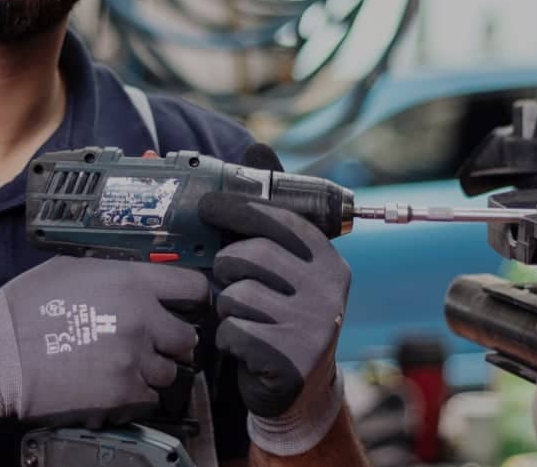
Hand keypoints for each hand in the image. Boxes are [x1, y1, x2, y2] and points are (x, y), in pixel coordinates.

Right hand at [0, 255, 209, 439]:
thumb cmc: (26, 307)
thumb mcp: (74, 269)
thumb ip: (117, 275)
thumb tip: (141, 283)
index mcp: (132, 281)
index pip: (193, 288)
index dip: (194, 300)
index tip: (188, 309)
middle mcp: (142, 318)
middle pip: (187, 337)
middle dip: (171, 342)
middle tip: (152, 345)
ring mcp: (134, 358)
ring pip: (169, 371)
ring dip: (152, 371)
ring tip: (123, 367)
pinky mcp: (122, 392)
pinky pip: (149, 397)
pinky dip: (136, 394)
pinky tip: (113, 385)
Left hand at [199, 190, 350, 455]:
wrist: (298, 389)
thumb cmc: (283, 314)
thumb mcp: (286, 263)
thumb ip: (272, 210)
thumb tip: (258, 148)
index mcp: (327, 259)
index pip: (279, 221)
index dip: (238, 210)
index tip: (207, 207)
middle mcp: (329, 289)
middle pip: (252, 255)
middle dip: (227, 265)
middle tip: (229, 278)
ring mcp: (314, 325)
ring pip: (238, 295)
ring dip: (227, 306)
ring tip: (242, 314)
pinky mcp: (292, 359)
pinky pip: (234, 331)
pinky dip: (227, 336)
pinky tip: (243, 342)